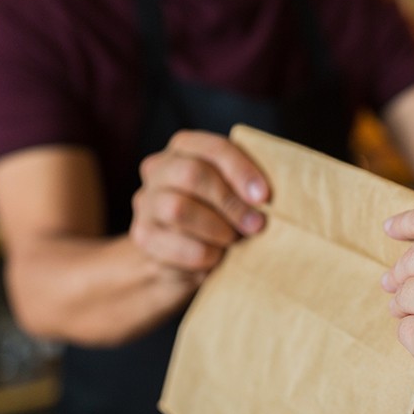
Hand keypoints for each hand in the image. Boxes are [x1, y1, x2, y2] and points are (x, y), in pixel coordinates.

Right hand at [130, 131, 268, 276]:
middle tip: (257, 225)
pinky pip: (177, 245)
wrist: (182, 265)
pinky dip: (205, 255)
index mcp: (186, 149)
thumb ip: (248, 189)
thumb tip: (270, 199)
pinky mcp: (143, 236)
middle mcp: (159, 169)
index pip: (213, 148)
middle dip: (231, 202)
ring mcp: (146, 203)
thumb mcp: (236, 198)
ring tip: (233, 242)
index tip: (264, 197)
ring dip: (217, 229)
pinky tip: (215, 258)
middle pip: (193, 174)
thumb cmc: (221, 222)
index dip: (241, 170)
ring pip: (179, 209)